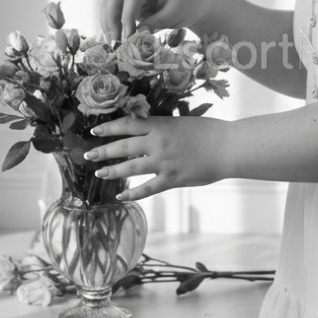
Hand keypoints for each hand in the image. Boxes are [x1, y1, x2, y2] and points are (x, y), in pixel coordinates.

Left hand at [83, 115, 228, 200]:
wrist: (228, 147)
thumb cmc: (211, 132)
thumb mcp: (183, 122)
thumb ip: (164, 128)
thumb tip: (148, 133)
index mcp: (160, 125)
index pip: (127, 124)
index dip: (109, 127)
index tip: (94, 130)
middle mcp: (157, 143)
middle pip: (122, 146)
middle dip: (103, 151)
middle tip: (88, 155)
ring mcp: (163, 162)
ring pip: (130, 168)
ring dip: (112, 171)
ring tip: (99, 173)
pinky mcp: (172, 179)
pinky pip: (147, 188)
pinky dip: (132, 193)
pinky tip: (121, 195)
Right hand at [100, 0, 204, 41]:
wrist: (196, 4)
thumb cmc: (188, 5)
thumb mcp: (173, 15)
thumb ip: (154, 24)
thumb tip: (134, 37)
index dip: (126, 19)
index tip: (127, 37)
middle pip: (113, 0)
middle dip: (111, 21)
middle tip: (114, 42)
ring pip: (111, 7)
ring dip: (109, 25)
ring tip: (114, 44)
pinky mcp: (132, 6)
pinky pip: (117, 15)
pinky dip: (115, 27)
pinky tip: (118, 41)